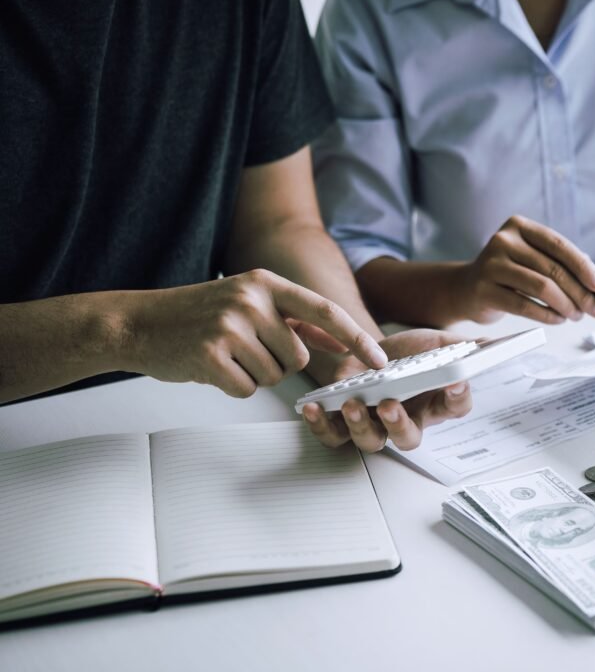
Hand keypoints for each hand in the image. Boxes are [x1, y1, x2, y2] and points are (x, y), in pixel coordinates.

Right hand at [122, 269, 387, 396]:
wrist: (136, 323)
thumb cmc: (196, 316)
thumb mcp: (248, 303)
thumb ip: (294, 320)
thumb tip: (342, 342)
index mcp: (265, 283)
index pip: (324, 310)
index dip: (356, 337)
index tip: (380, 358)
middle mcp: (251, 299)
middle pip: (297, 355)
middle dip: (277, 362)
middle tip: (242, 349)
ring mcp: (230, 326)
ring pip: (273, 375)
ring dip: (252, 373)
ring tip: (223, 354)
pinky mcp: (211, 354)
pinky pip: (246, 388)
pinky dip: (231, 385)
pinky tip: (210, 366)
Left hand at [301, 329, 473, 451]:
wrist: (369, 349)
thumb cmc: (407, 354)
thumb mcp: (436, 343)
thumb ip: (461, 346)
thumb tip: (490, 342)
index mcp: (434, 402)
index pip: (455, 406)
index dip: (457, 397)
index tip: (456, 381)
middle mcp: (406, 419)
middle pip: (408, 438)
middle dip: (399, 424)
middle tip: (390, 405)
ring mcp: (374, 423)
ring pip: (371, 440)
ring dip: (361, 426)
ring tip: (352, 406)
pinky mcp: (343, 419)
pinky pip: (333, 435)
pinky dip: (322, 425)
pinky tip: (314, 408)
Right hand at [455, 215, 594, 324]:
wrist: (465, 289)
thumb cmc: (508, 275)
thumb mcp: (532, 261)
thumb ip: (561, 266)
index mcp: (520, 226)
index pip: (558, 245)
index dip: (583, 266)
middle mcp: (504, 241)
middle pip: (552, 268)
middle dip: (580, 292)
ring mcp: (491, 264)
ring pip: (541, 287)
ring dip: (565, 305)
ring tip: (576, 315)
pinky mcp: (484, 289)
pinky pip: (524, 305)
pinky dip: (547, 315)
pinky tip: (558, 320)